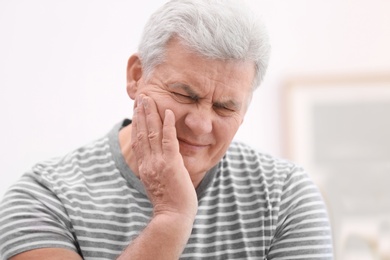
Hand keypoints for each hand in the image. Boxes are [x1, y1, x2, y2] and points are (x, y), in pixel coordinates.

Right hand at [131, 94, 197, 220]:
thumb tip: (156, 161)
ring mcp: (159, 162)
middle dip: (141, 113)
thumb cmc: (169, 203)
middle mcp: (149, 162)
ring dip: (151, 114)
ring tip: (149, 99)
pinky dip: (168, 125)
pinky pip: (169, 140)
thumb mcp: (156, 184)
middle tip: (140, 97)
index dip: (136, 123)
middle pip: (142, 132)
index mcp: (145, 166)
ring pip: (152, 133)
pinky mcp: (172, 164)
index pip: (138, 140)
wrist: (173, 217)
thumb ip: (155, 169)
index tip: (136, 110)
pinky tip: (168, 112)